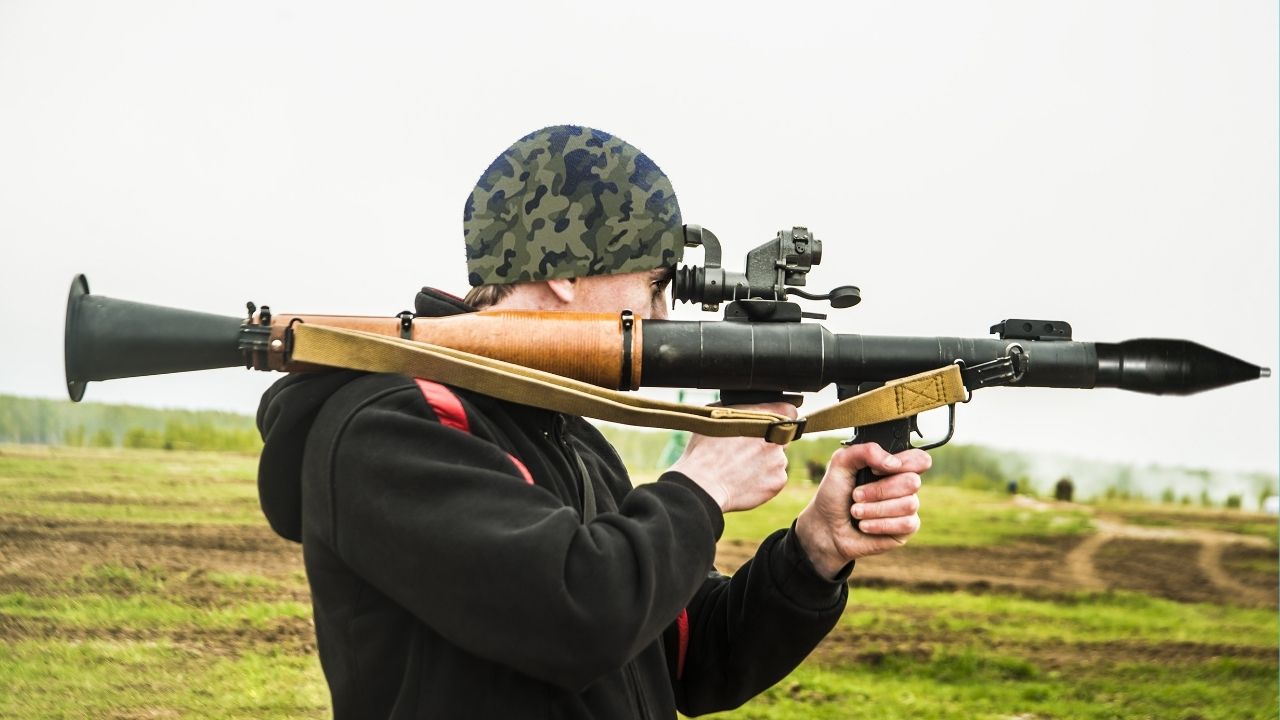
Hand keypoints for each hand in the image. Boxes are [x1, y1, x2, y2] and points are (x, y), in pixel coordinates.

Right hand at [667, 402, 796, 512]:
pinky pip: (775, 478)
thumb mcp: (715, 414)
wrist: (702, 485)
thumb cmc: (704, 450)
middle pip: (781, 437)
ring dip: (765, 462)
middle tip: (746, 450)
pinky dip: (764, 480)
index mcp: (763, 416)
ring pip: (777, 459)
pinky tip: (745, 481)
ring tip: (741, 468)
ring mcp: (779, 460)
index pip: (789, 410)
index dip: (781, 416)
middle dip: (768, 441)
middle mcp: (775, 436)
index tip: (773, 423)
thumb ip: (740, 408)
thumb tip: (748, 408)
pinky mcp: (778, 481)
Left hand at [794, 443, 928, 579]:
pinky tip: (865, 526)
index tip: (875, 470)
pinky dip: (880, 524)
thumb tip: (893, 462)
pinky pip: (906, 524)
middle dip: (879, 490)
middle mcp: (903, 485)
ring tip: (856, 512)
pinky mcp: (905, 529)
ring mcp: (906, 507)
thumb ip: (865, 451)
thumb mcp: (840, 464)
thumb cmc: (834, 495)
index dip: (904, 463)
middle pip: (913, 481)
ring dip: (875, 509)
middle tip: (856, 495)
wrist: (825, 528)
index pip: (919, 459)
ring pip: (909, 504)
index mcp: (892, 466)